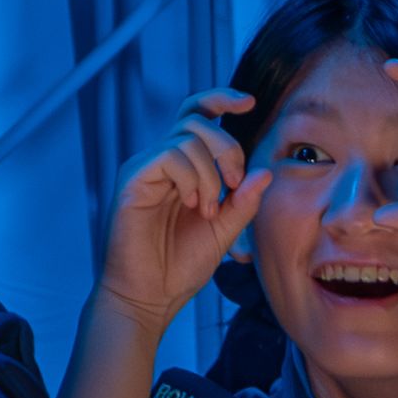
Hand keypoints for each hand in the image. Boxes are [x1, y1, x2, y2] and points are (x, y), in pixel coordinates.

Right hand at [99, 91, 268, 324]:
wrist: (149, 297)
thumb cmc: (179, 267)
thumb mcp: (224, 231)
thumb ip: (243, 202)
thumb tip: (264, 172)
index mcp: (181, 167)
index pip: (198, 116)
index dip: (222, 100)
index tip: (250, 103)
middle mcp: (160, 161)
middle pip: (196, 120)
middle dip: (228, 147)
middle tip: (233, 185)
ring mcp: (144, 169)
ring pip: (186, 137)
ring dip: (211, 173)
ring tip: (207, 209)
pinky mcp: (133, 180)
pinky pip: (169, 155)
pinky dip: (192, 178)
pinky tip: (192, 205)